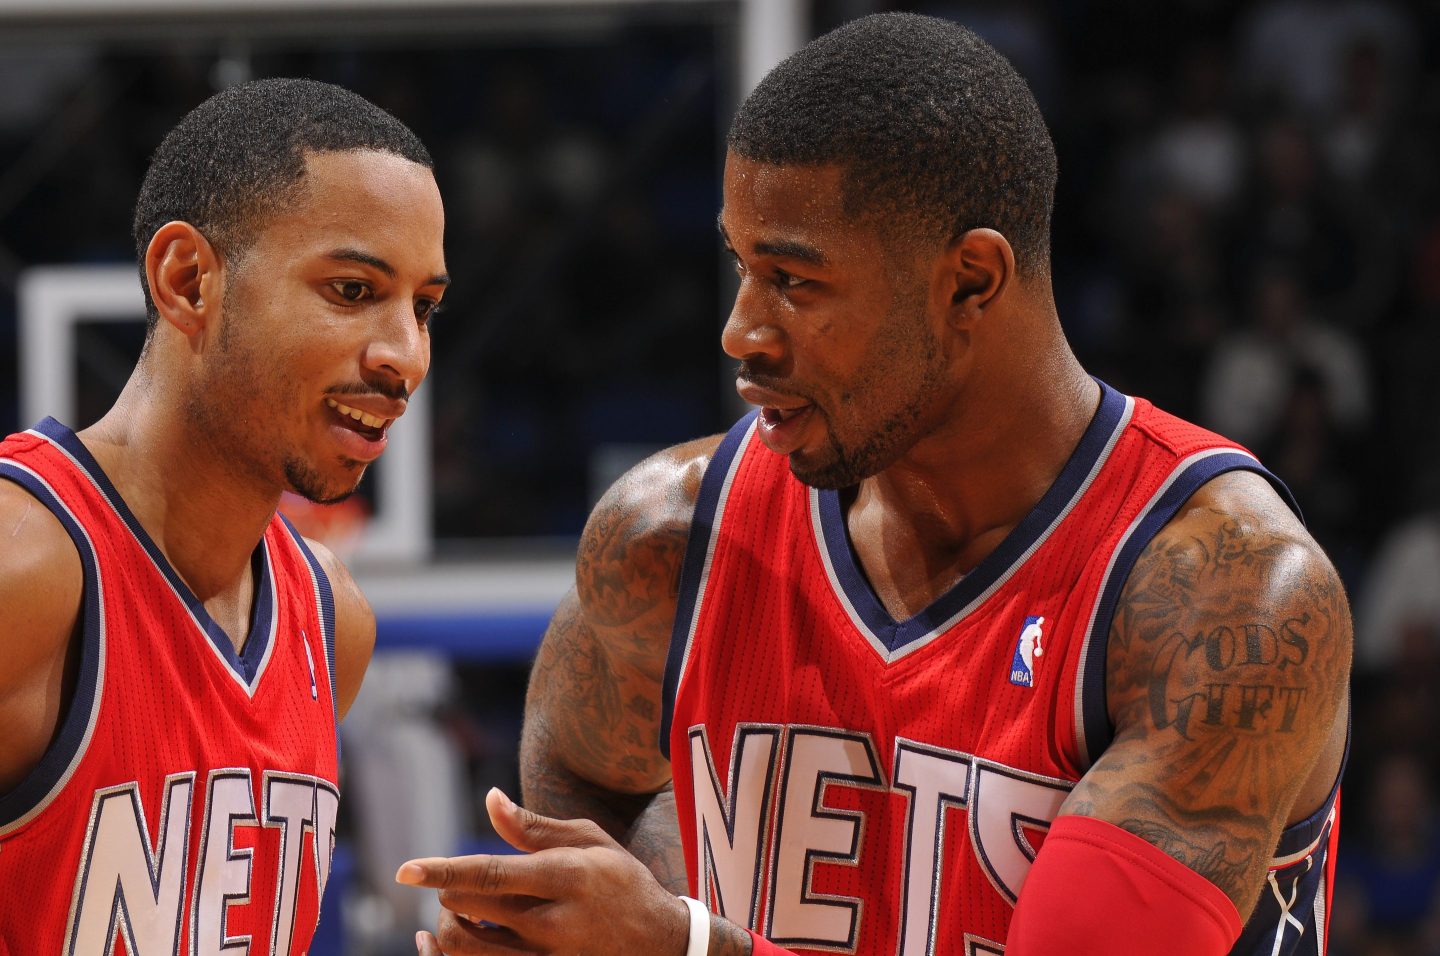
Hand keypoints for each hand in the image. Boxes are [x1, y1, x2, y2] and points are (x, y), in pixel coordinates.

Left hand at [398, 787, 692, 954]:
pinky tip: (450, 942)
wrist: (662, 944)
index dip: (444, 871)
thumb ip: (534, 827)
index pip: (491, 873)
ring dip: (449, 930)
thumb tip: (489, 799)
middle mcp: (555, 923)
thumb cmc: (621, 881)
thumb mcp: (589, 841)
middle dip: (448, 894)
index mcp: (566, 877)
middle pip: (471, 912)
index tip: (406, 869)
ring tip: (454, 915)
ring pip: (470, 953)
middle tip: (450, 885)